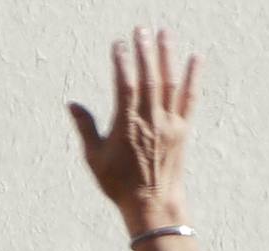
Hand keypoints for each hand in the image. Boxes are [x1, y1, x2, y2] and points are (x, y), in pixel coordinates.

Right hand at [68, 28, 199, 233]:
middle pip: (149, 78)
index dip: (121, 62)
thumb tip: (72, 104)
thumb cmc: (119, 184)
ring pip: (169, 84)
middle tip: (142, 28)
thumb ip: (86, 127)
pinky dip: (193, 78)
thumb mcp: (94, 157)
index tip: (118, 43)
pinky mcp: (183, 131)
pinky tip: (196, 59)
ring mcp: (169, 125)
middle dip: (145, 51)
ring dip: (167, 57)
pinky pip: (189, 99)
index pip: (124, 85)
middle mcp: (151, 121)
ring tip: (165, 33)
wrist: (154, 204)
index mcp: (127, 125)